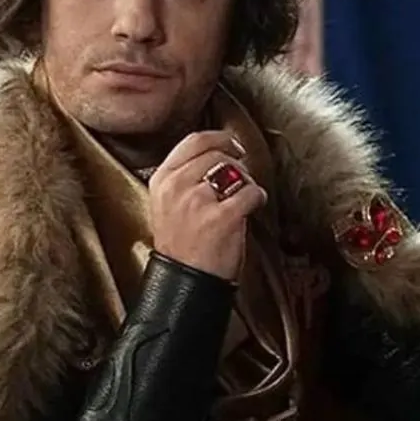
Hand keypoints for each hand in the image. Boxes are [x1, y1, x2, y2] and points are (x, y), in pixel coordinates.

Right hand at [148, 131, 267, 281]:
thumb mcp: (167, 204)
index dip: (219, 137)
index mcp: (162, 180)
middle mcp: (177, 186)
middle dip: (236, 163)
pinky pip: (251, 192)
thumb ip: (183, 177)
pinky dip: (257, 198)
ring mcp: (199, 201)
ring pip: (236, 171)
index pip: (193, 141)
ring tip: (244, 197)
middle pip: (217, 153)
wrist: (186, 283)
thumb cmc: (181, 247)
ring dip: (247, 181)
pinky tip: (252, 208)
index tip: (232, 143)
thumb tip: (215, 151)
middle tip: (242, 176)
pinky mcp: (223, 216)